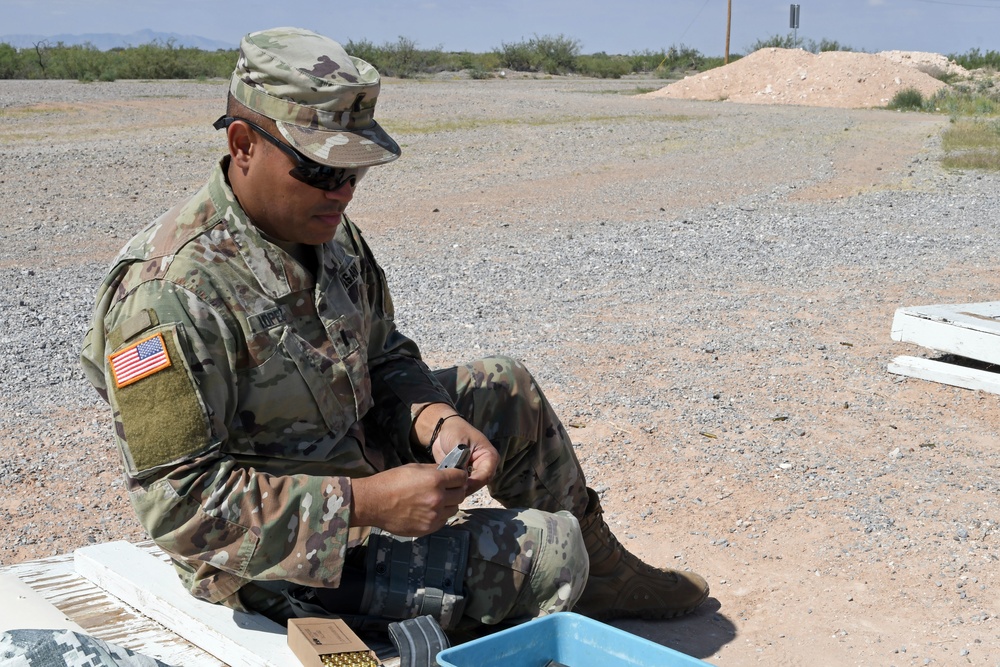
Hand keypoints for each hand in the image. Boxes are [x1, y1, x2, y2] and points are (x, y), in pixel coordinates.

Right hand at [350, 464, 467, 536]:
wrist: (374, 502)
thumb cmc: (392, 482)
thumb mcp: (414, 468)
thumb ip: (434, 470)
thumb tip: (448, 471)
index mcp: (435, 480)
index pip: (461, 477)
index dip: (459, 476)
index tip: (454, 476)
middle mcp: (438, 499)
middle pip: (461, 494)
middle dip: (456, 490)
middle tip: (447, 488)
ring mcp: (434, 516)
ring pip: (454, 509)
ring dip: (449, 504)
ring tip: (436, 500)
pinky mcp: (428, 528)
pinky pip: (443, 521)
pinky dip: (440, 516)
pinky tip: (428, 510)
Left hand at [429, 417, 497, 496]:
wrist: (443, 431)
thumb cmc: (455, 432)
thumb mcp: (459, 444)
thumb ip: (462, 461)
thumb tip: (461, 478)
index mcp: (490, 457)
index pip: (485, 475)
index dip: (473, 483)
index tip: (460, 485)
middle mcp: (485, 467)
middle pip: (478, 484)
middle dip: (465, 487)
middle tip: (451, 489)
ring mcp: (475, 472)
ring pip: (470, 487)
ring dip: (459, 488)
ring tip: (447, 487)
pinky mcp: (465, 476)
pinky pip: (461, 486)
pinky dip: (454, 486)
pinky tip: (445, 485)